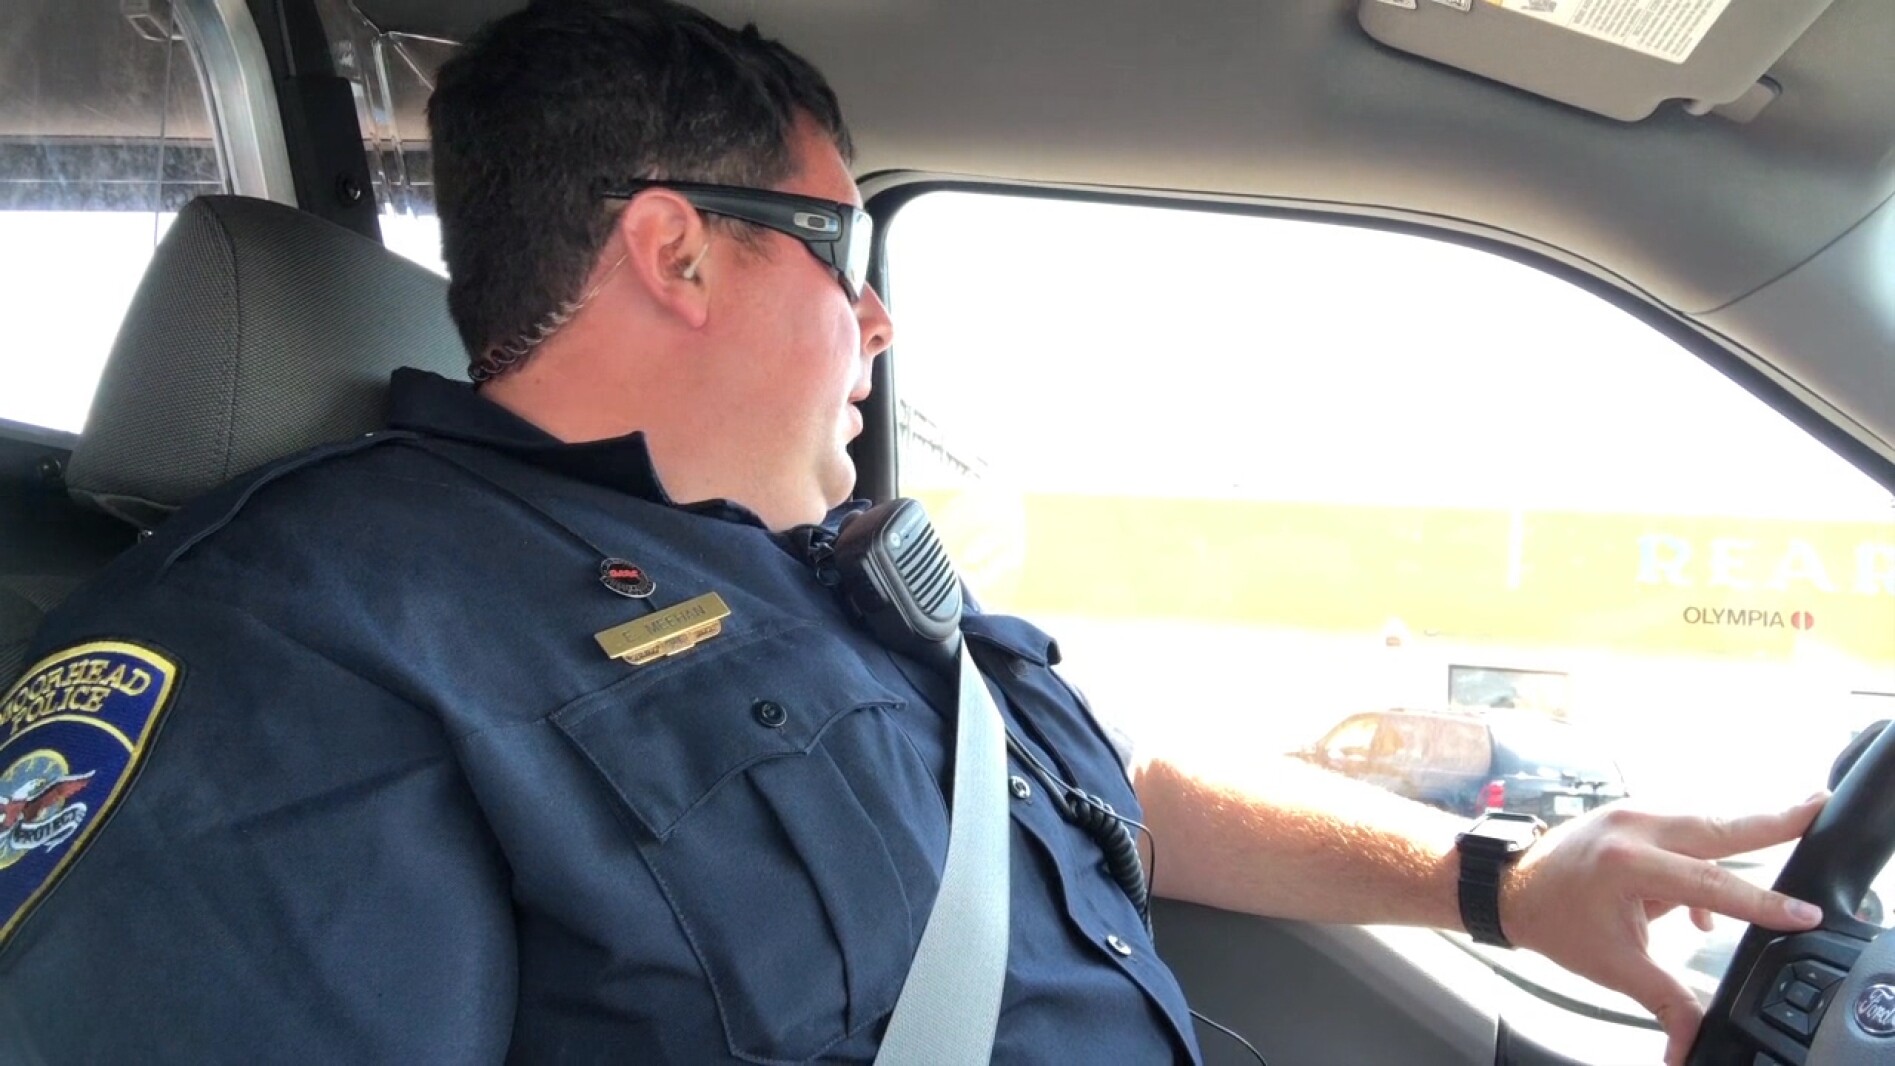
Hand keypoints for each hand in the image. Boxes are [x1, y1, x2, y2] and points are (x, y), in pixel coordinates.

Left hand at [1499, 793, 1828, 1065]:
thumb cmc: (1553, 922)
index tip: (1803, 913)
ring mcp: (1632, 813)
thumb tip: (1692, 1044)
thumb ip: (1665, 1000)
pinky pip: (1684, 833)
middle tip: (1820, 807)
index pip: (1710, 885)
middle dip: (1775, 821)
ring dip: (1741, 843)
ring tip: (1781, 841)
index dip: (1762, 904)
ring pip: (1705, 826)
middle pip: (1719, 827)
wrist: (1507, 887)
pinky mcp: (1633, 814)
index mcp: (1627, 864)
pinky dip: (1703, 859)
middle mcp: (1633, 827)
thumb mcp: (1614, 966)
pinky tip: (1696, 910)